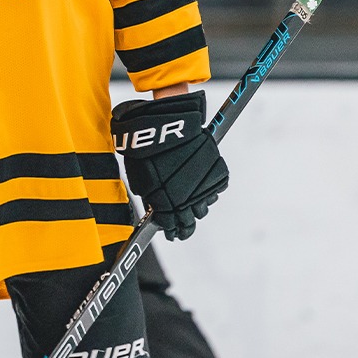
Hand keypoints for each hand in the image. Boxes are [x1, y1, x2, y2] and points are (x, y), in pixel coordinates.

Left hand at [112, 91, 228, 240]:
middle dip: (186, 224)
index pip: (172, 226)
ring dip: (197, 205)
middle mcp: (187, 200)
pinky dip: (210, 189)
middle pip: (191, 221)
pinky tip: (202, 185)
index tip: (172, 233)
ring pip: (205, 206)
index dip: (172, 231)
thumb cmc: (148, 149)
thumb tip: (153, 206)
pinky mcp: (216, 173)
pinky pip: (216, 189)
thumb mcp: (140, 177)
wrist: (167, 125)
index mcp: (166, 204)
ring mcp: (204, 187)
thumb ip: (149, 195)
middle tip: (182, 224)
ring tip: (191, 201)